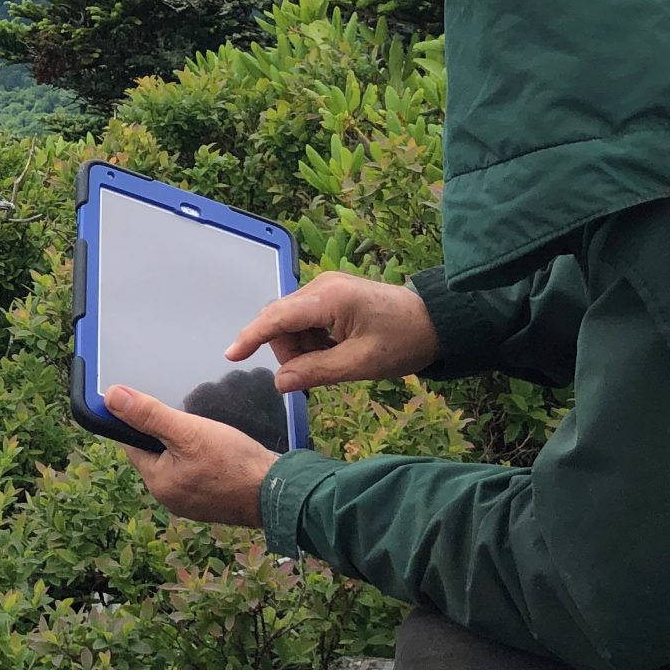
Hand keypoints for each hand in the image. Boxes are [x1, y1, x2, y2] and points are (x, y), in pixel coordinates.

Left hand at [106, 384, 277, 527]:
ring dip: (187, 445)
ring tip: (206, 430)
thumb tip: (112, 397)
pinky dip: (204, 458)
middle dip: (167, 433)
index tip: (153, 404)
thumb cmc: (234, 463)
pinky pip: (198, 473)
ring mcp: (192, 502)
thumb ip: (150, 415)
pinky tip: (219, 448)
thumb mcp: (189, 431)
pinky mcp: (213, 500)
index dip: (139, 421)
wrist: (279, 493)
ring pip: (179, 462)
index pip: (133, 444)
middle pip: (156, 453)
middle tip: (188, 415)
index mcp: (158, 482)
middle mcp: (170, 497)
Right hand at [228, 273, 437, 391]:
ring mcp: (326, 288)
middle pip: (281, 320)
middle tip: (313, 375)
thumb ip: (316, 372)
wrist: (437, 323)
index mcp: (330, 298)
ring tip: (332, 362)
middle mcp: (322, 285)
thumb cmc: (404, 341)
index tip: (231, 356)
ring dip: (300, 348)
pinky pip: (305, 319)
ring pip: (291, 322)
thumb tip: (279, 383)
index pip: (278, 317)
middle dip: (288, 351)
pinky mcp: (331, 294)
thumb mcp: (361, 364)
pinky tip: (333, 351)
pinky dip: (311, 340)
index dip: (252, 336)